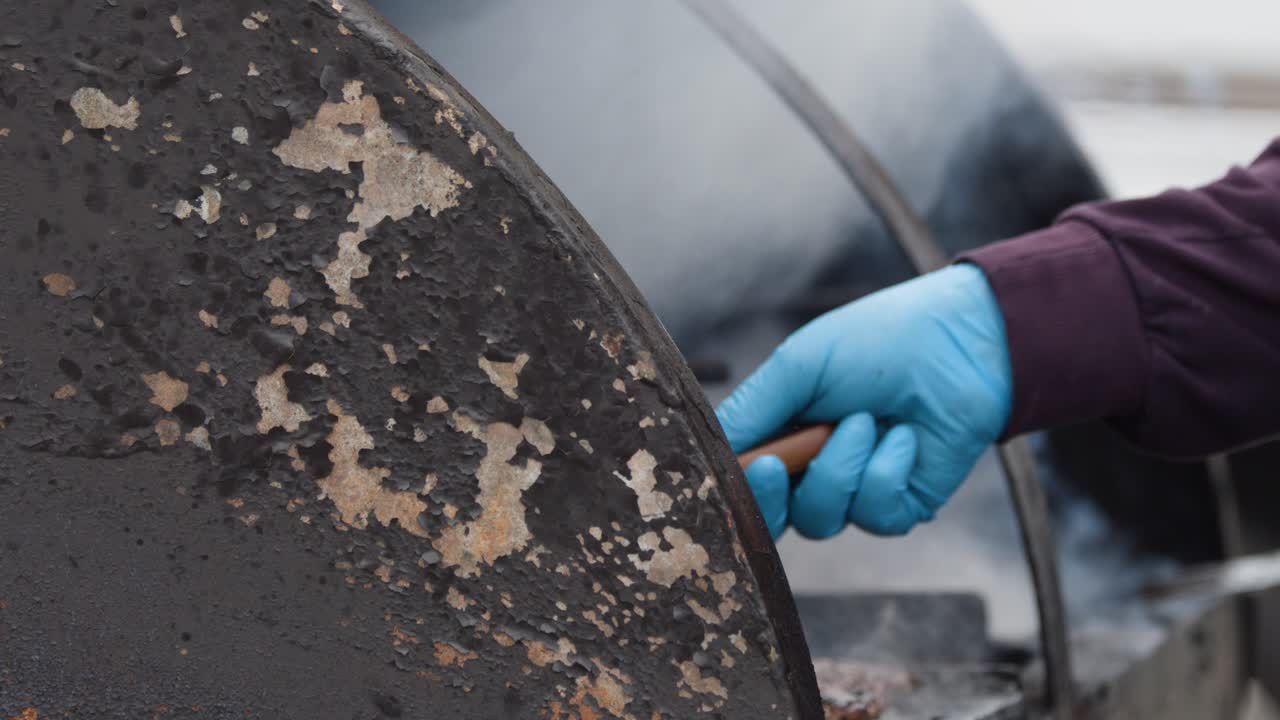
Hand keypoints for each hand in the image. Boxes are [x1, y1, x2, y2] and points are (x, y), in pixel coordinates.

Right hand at [718, 264, 1011, 538]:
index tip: (752, 465)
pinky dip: (885, 472)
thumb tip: (711, 448)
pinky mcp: (901, 504)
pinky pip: (874, 514)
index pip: (744, 482)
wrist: (961, 341)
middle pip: (775, 518)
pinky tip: (904, 435)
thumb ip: (751, 408)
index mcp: (783, 434)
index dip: (741, 488)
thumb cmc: (879, 341)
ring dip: (842, 466)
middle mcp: (814, 469)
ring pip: (822, 518)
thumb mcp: (800, 365)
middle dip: (774, 497)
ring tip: (866, 419)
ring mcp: (857, 490)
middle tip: (781, 464)